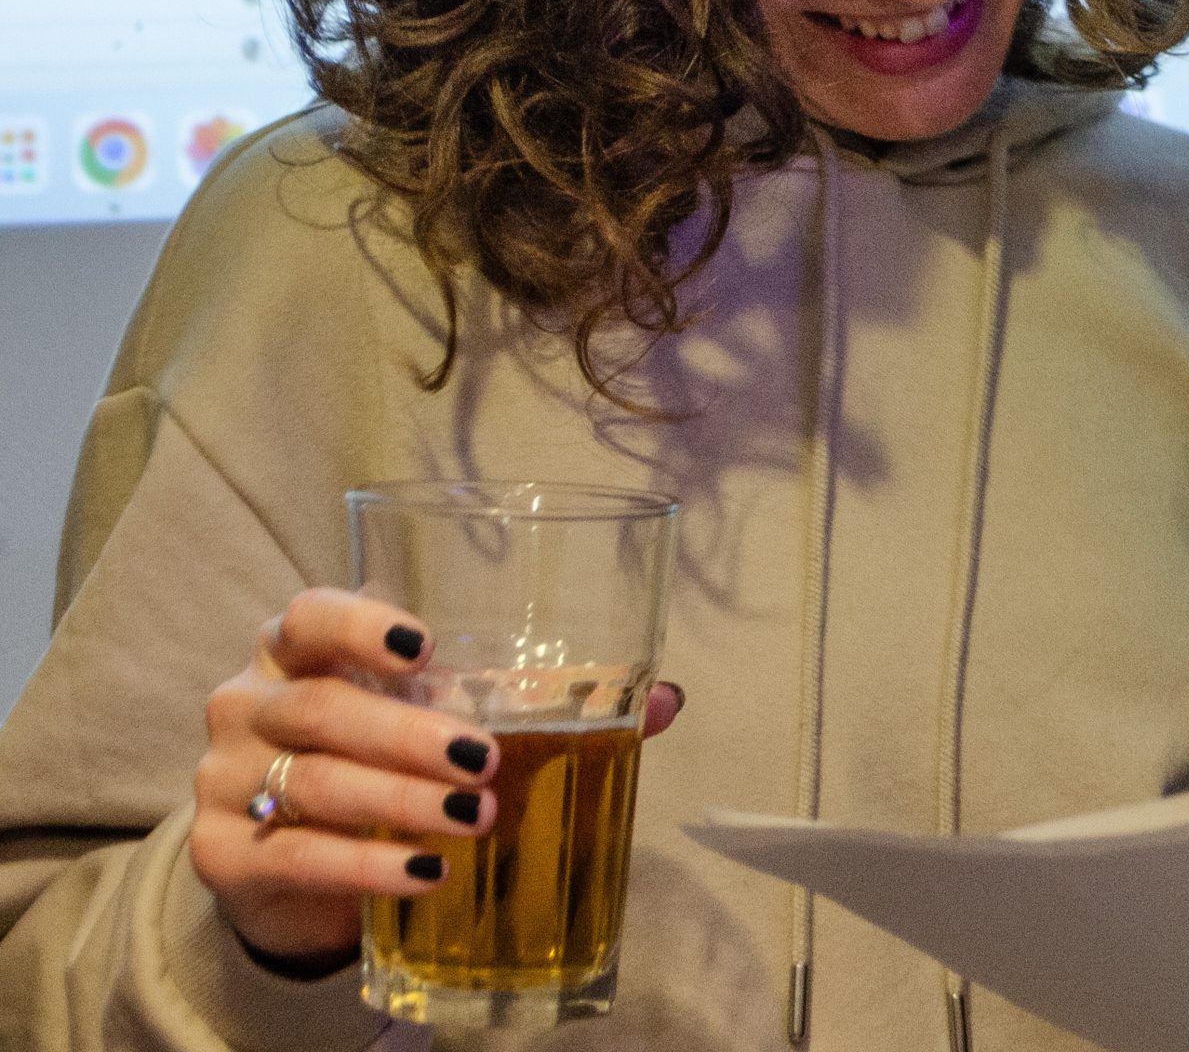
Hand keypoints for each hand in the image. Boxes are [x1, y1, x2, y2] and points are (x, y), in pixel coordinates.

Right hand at [188, 587, 683, 965]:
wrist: (296, 858)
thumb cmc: (383, 757)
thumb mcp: (445, 717)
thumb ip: (543, 700)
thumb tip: (665, 699)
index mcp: (299, 648)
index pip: (310, 615)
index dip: (360, 626)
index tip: (426, 648)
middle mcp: (253, 701)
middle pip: (322, 708)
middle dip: (408, 733)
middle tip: (485, 758)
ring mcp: (227, 776)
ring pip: (314, 780)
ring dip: (400, 800)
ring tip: (475, 816)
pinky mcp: (223, 853)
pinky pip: (298, 854)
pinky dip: (369, 866)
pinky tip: (428, 873)